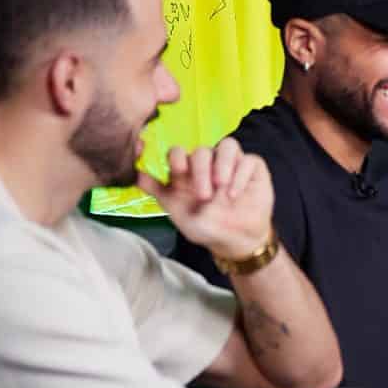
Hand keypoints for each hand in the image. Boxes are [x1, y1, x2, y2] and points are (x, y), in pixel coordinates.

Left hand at [137, 139, 274, 262]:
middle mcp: (209, 165)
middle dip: (201, 171)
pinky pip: (249, 160)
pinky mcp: (253, 169)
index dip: (177, 156)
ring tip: (221, 186)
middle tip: (204, 195)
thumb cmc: (205, 225)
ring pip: (228, 145)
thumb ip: (156, 190)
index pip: (179, 151)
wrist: (234, 241)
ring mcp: (232, 165)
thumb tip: (134, 174)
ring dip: (223, 163)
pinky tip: (235, 194)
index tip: (178, 171)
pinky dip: (241, 175)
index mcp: (188, 172)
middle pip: (202, 151)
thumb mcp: (175, 209)